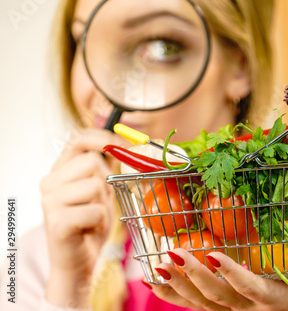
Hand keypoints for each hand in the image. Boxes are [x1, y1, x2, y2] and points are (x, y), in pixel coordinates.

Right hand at [40, 129, 124, 307]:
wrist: (77, 262)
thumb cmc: (90, 224)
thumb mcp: (101, 191)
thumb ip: (105, 169)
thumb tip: (126, 144)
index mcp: (59, 171)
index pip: (77, 138)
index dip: (102, 137)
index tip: (122, 144)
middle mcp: (49, 182)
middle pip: (92, 162)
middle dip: (106, 183)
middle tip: (98, 203)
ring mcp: (50, 202)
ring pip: (96, 185)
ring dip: (104, 205)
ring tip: (93, 218)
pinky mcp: (57, 222)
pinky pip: (96, 210)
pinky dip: (101, 222)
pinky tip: (89, 230)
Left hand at [149, 249, 287, 310]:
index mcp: (274, 302)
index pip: (250, 289)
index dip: (232, 274)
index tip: (214, 253)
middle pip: (216, 297)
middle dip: (194, 276)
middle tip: (174, 253)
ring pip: (200, 304)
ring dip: (178, 285)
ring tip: (159, 264)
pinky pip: (194, 306)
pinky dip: (173, 295)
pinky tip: (155, 280)